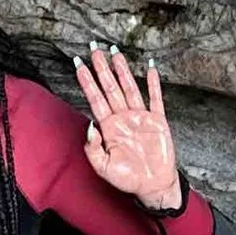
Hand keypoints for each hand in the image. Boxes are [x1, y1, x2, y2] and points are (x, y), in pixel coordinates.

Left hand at [73, 46, 181, 211]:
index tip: (78, 63)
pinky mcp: (158, 121)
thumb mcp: (104, 169)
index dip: (87, 81)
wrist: (153, 186)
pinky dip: (154, 84)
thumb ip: (93, 150)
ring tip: (115, 52)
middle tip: (94, 48)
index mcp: (109, 127)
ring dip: (122, 70)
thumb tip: (90, 128)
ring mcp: (140, 117)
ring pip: (129, 87)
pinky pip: (156, 99)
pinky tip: (150, 68)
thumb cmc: (128, 179)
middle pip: (110, 87)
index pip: (95, 98)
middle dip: (101, 67)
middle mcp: (123, 118)